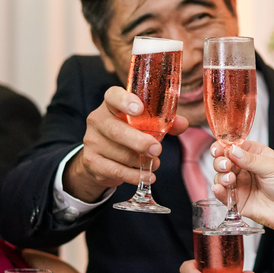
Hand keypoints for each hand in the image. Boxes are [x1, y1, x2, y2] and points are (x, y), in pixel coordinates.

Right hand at [63, 86, 190, 202]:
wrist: (102, 157)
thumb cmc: (128, 133)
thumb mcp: (145, 124)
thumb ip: (164, 122)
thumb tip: (182, 124)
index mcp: (111, 105)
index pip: (113, 96)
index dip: (125, 101)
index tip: (139, 109)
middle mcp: (98, 120)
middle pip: (116, 130)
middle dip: (138, 141)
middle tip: (156, 149)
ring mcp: (92, 141)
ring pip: (119, 153)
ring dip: (140, 161)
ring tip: (154, 162)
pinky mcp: (91, 162)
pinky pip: (116, 170)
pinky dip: (134, 175)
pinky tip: (146, 176)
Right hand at [211, 141, 273, 235]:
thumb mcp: (273, 167)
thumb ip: (251, 160)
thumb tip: (232, 150)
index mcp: (256, 154)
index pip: (234, 146)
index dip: (223, 146)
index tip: (219, 149)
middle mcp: (246, 168)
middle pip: (223, 160)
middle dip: (220, 161)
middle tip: (226, 165)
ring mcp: (241, 184)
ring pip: (221, 177)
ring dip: (220, 176)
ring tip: (229, 179)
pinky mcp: (239, 201)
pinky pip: (223, 195)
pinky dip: (218, 191)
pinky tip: (219, 188)